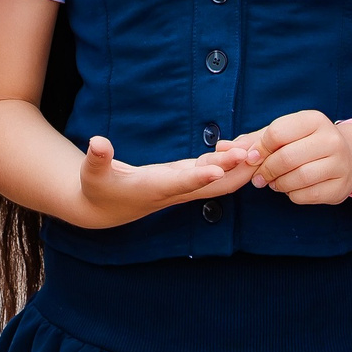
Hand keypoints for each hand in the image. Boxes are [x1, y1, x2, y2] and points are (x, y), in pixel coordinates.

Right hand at [72, 136, 259, 228]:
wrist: (106, 209)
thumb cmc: (98, 189)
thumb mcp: (92, 174)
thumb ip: (96, 159)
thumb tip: (97, 142)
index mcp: (153, 188)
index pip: (180, 183)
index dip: (199, 176)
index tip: (218, 168)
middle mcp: (174, 190)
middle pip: (212, 186)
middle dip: (234, 171)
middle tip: (256, 152)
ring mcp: (183, 185)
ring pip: (218, 180)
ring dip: (238, 166)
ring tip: (259, 145)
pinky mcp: (185, 178)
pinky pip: (215, 172)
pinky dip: (231, 162)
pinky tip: (246, 146)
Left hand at [237, 110, 351, 204]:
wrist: (347, 156)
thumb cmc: (306, 143)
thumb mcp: (283, 134)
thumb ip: (253, 140)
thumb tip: (221, 147)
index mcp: (314, 120)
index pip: (277, 133)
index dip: (259, 149)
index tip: (251, 158)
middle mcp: (330, 139)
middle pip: (286, 158)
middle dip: (265, 170)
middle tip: (258, 177)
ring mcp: (339, 164)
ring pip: (296, 178)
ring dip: (277, 184)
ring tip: (273, 182)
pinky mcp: (340, 187)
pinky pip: (306, 195)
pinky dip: (291, 194)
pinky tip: (291, 188)